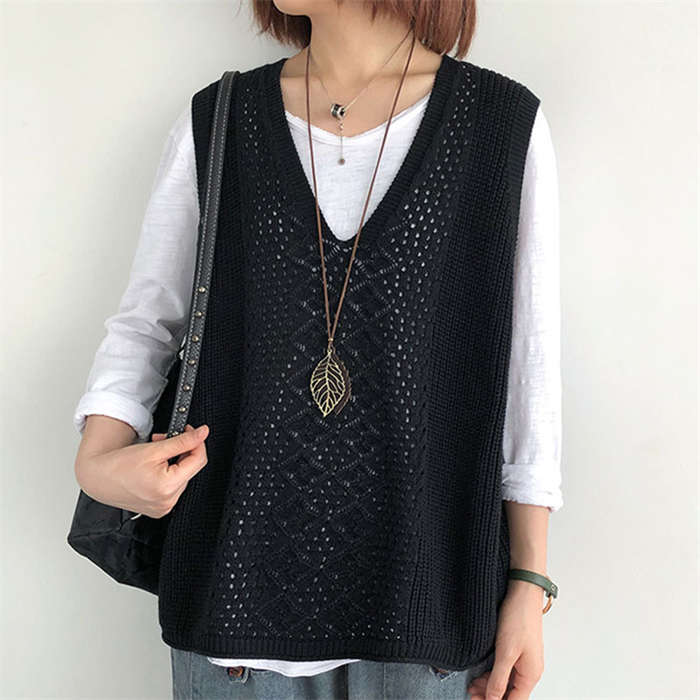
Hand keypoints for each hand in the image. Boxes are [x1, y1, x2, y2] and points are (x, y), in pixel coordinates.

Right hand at [75, 423, 209, 518]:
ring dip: (174, 462)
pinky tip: (155, 469)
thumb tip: (203, 433)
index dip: (197, 442)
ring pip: (183, 478)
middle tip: (163, 440)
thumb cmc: (119, 464)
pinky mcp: (159, 509)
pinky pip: (174, 488)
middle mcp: (167, 502)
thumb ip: (183, 441)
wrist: (98, 477)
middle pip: (190, 469)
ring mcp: (163, 508)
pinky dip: (169, 475)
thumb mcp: (155, 448)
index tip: (192, 431)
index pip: (198, 460)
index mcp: (167, 487)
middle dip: (181, 451)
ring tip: (155, 455)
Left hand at [467, 580, 544, 699]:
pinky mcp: (516, 649)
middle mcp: (529, 670)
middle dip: (491, 696)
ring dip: (490, 685)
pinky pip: (505, 668)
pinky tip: (480, 673)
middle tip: (471, 694)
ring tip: (472, 685)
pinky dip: (492, 673)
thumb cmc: (518, 619)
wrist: (523, 592)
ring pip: (506, 681)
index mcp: (531, 674)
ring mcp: (523, 659)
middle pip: (510, 693)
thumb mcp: (505, 652)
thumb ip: (498, 679)